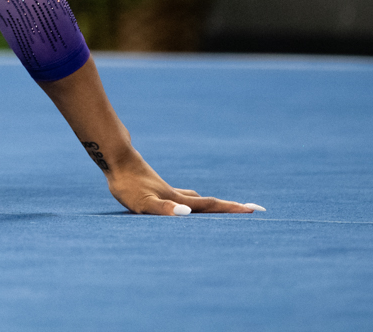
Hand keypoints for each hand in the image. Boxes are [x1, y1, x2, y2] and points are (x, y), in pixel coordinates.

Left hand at [97, 144, 262, 215]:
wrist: (116, 158)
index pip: (211, 206)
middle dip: (230, 208)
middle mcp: (179, 195)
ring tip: (223, 209)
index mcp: (180, 200)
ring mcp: (169, 190)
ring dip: (213, 205)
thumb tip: (186, 214)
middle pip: (209, 203)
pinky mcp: (158, 189)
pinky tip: (186, 204)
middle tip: (251, 210)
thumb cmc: (128, 184)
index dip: (232, 209)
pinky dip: (192, 202)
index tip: (255, 210)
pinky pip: (183, 197)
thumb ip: (164, 208)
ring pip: (197, 200)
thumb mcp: (144, 201)